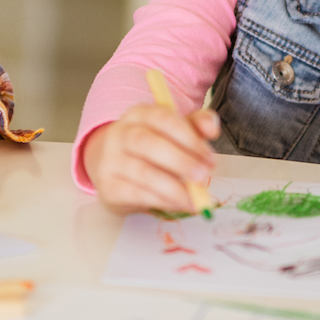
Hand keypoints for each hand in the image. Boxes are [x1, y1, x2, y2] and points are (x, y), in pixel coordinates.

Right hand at [82, 103, 219, 212]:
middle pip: (148, 143)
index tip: (210, 158)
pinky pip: (136, 194)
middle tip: (203, 177)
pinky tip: (179, 204)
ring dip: (174, 187)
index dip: (188, 138)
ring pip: (142, 172)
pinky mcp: (108, 186)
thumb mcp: (174, 132)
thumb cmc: (152, 148)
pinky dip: (162, 200)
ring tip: (195, 198)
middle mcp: (120, 133)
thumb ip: (196, 126)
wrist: (113, 168)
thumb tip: (212, 128)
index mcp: (139, 114)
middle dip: (180, 161)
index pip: (163, 119)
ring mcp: (110, 160)